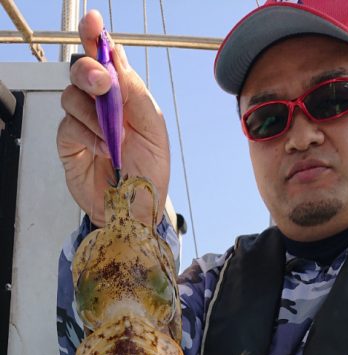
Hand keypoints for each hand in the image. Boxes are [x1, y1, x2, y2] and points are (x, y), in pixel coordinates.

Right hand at [57, 9, 169, 226]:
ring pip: (71, 96)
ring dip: (93, 113)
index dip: (96, 38)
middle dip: (89, 70)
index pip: (106, 59)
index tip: (94, 25)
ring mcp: (83, 124)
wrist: (138, 211)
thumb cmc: (149, 173)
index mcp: (123, 96)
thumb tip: (118, 59)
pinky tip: (104, 148)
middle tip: (103, 84)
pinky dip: (88, 134)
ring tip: (114, 137)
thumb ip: (136, 95)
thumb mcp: (154, 131)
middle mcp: (100, 105)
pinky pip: (68, 126)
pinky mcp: (69, 145)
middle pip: (81, 70)